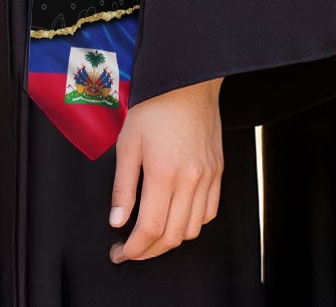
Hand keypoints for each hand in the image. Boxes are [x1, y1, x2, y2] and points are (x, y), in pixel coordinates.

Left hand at [109, 77, 222, 262]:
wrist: (186, 82)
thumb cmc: (154, 107)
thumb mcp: (127, 142)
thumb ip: (123, 186)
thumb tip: (117, 221)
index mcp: (164, 173)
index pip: (151, 228)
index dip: (135, 248)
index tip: (121, 253)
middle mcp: (190, 181)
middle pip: (173, 236)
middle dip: (149, 251)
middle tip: (130, 250)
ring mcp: (208, 178)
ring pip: (193, 229)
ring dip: (171, 240)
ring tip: (150, 235)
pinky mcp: (218, 173)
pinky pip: (210, 213)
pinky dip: (192, 224)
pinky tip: (176, 218)